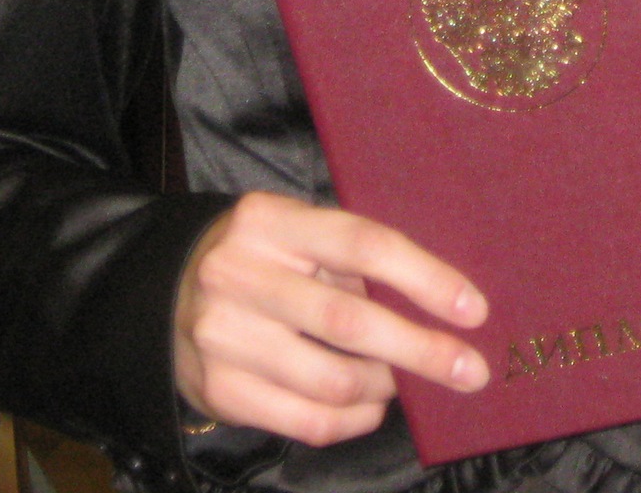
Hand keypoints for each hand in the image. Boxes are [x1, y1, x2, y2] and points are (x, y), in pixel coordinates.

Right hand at [174, 191, 488, 446]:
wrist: (166, 295)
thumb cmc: (263, 259)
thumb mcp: (297, 233)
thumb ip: (355, 259)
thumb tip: (446, 304)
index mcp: (268, 220)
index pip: (361, 244)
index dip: (423, 278)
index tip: (474, 309)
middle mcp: (239, 273)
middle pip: (349, 321)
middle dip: (421, 350)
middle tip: (471, 371)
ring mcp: (223, 336)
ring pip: (333, 381)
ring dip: (386, 388)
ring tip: (405, 383)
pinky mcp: (220, 390)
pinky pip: (307, 421)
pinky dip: (354, 421)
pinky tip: (370, 407)